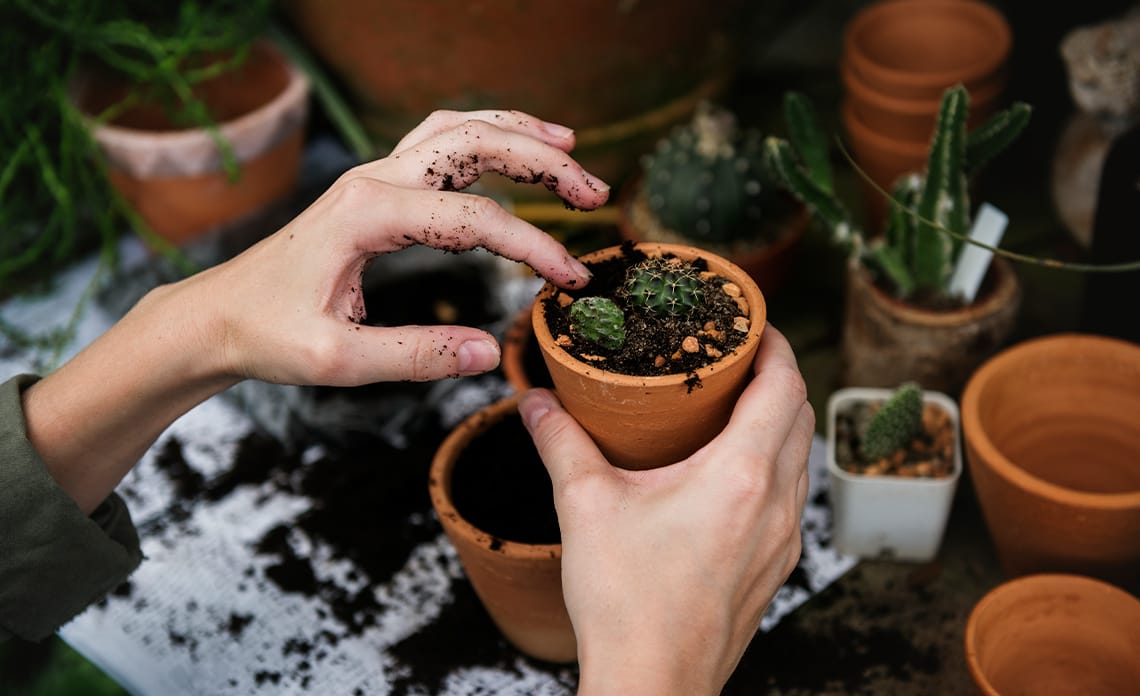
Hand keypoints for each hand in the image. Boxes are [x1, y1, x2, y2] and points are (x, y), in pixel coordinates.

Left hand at [178, 108, 610, 385]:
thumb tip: (489, 353)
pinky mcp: (374, 188)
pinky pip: (437, 143)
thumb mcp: (338, 360)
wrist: (216, 316)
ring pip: (457, 130)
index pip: (475, 220)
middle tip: (595, 193)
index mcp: (367, 215)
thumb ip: (416, 356)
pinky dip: (484, 138)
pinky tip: (512, 149)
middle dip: (543, 161)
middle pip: (475, 144)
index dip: (534, 247)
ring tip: (570, 147)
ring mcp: (372, 177)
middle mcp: (373, 180)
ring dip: (517, 134)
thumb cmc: (267, 335)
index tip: (571, 280)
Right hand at [519, 325, 812, 694]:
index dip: (776, 344)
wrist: (652, 684)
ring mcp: (783, 540)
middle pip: (801, 415)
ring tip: (732, 408)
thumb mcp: (584, 506)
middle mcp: (777, 504)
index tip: (752, 324)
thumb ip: (560, 442)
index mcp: (741, 475)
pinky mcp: (775, 568)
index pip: (784, 385)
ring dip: (779, 422)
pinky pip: (791, 497)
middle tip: (735, 358)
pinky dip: (774, 465)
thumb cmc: (626, 601)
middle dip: (777, 376)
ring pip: (800, 458)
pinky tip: (730, 473)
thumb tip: (535, 401)